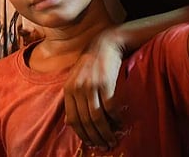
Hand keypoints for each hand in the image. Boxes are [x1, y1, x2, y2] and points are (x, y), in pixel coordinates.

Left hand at [63, 26, 124, 148]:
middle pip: (86, 121)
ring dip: (106, 132)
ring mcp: (91, 85)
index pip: (73, 120)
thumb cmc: (91, 64)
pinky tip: (120, 124)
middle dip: (96, 137)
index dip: (82, 135)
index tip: (91, 143)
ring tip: (112, 139)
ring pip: (98, 118)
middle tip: (105, 145)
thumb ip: (73, 99)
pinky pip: (110, 107)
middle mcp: (77, 88)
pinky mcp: (105, 83)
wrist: (104, 44)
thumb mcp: (76, 80)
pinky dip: (115, 119)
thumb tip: (70, 123)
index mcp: (68, 90)